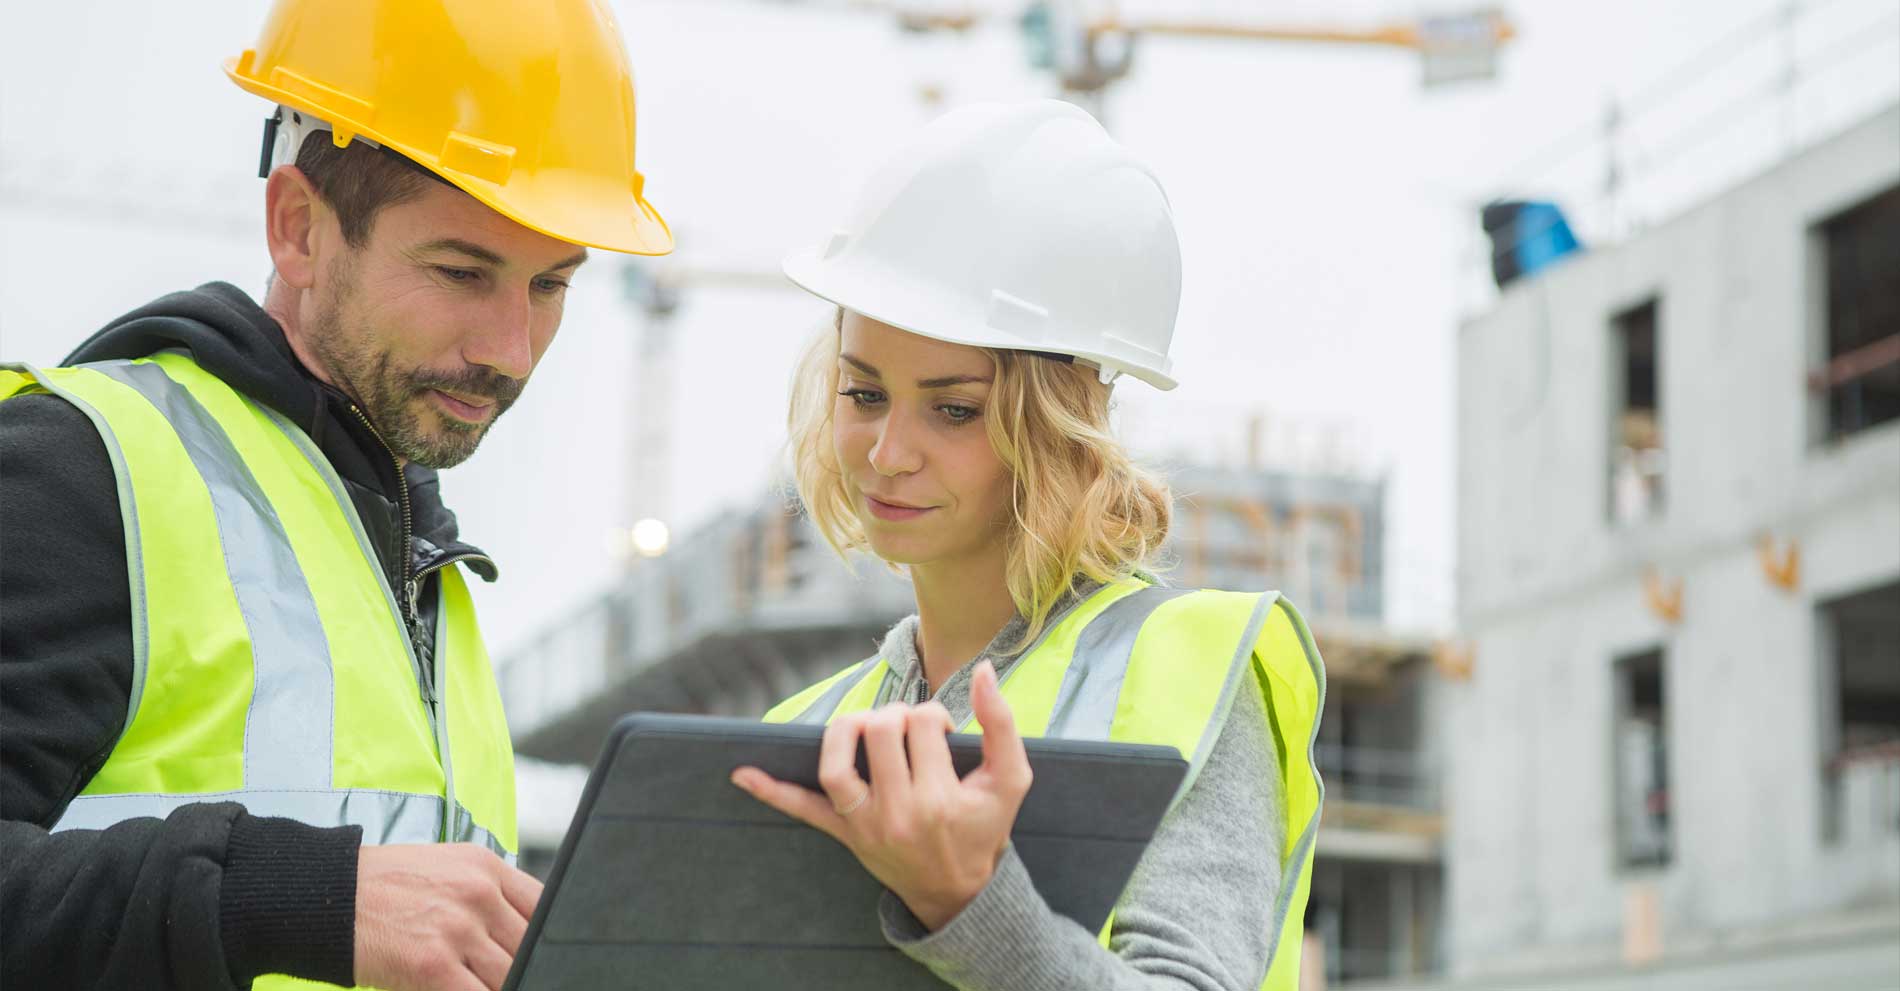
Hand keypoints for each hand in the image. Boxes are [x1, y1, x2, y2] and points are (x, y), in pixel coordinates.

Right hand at [353, 842, 543, 990]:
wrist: (329, 896)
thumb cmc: (384, 886)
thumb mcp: (446, 868)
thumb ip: (487, 893)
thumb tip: (522, 930)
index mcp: (486, 867)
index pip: (544, 905)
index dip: (546, 935)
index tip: (543, 951)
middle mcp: (478, 893)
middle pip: (530, 944)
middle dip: (524, 965)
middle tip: (515, 975)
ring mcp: (458, 928)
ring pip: (509, 973)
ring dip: (502, 984)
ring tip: (485, 982)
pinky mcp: (434, 963)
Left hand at [733, 660, 1032, 930]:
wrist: (959, 892)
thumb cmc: (984, 828)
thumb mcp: (1011, 780)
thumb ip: (1002, 723)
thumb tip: (983, 670)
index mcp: (940, 797)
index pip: (923, 723)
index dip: (934, 715)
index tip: (943, 732)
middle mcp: (899, 812)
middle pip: (880, 731)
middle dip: (895, 716)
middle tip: (910, 731)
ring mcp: (865, 825)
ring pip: (836, 763)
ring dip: (845, 731)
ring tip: (864, 727)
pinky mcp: (844, 833)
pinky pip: (802, 811)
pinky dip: (772, 791)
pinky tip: (741, 773)